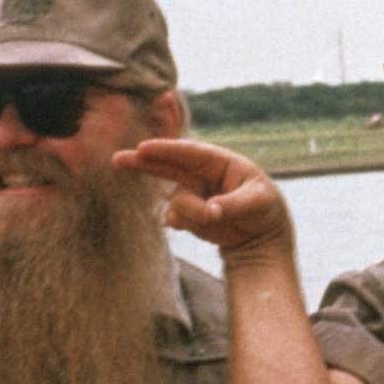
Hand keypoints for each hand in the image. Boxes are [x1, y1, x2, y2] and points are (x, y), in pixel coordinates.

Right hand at [115, 139, 292, 260]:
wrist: (260, 235)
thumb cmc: (265, 208)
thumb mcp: (258, 203)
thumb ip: (233, 204)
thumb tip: (211, 211)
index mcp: (220, 161)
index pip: (190, 152)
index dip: (166, 149)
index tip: (144, 148)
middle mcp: (201, 174)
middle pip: (167, 164)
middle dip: (143, 162)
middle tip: (118, 160)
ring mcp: (192, 193)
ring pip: (176, 200)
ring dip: (190, 212)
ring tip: (215, 218)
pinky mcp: (187, 213)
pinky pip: (175, 217)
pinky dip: (182, 221)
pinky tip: (187, 226)